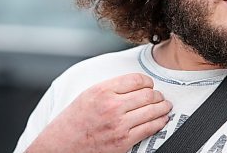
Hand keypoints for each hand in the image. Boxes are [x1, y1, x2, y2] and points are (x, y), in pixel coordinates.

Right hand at [25, 73, 171, 152]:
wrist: (61, 146)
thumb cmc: (73, 121)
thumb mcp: (89, 94)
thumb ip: (112, 87)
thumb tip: (136, 84)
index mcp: (103, 90)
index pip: (137, 79)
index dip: (147, 82)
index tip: (149, 85)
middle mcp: (112, 106)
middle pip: (148, 94)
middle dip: (158, 95)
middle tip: (160, 96)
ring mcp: (119, 125)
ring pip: (152, 111)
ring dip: (163, 107)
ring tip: (165, 106)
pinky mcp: (123, 141)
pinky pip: (149, 129)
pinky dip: (159, 122)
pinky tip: (161, 120)